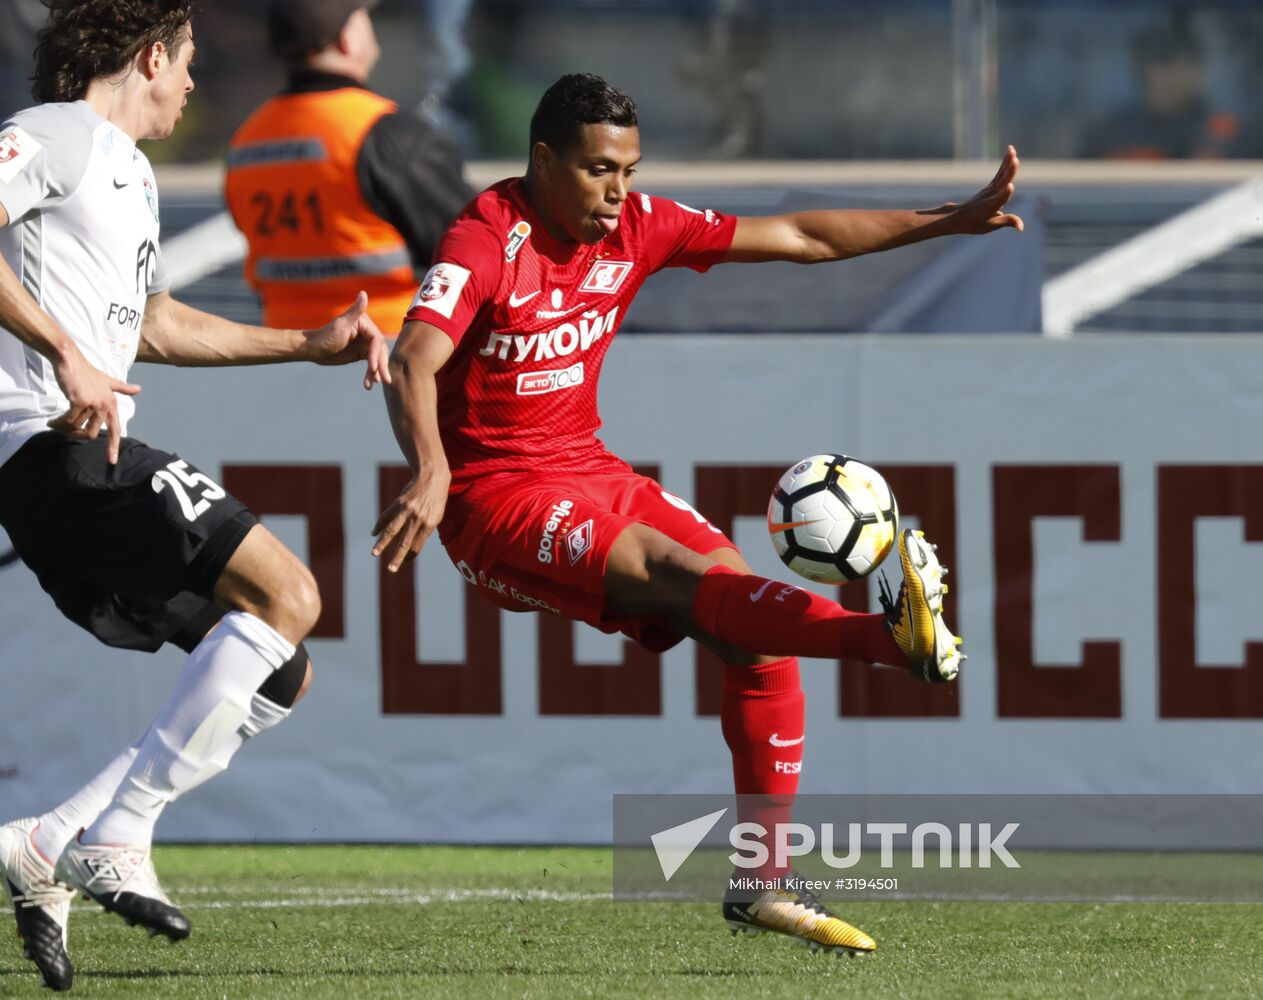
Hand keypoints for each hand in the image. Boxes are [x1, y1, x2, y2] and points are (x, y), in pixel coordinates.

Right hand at [48, 346, 140, 463]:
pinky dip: (59, 423)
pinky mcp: (79, 401)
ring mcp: (93, 403)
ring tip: (55, 423)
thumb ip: (121, 388)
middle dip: (77, 435)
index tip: (112, 461)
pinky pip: (68, 421)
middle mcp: (105, 404)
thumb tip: (139, 390)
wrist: (70, 359)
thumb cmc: (86, 371)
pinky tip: (52, 422)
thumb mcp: (107, 380)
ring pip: (78, 427)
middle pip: (92, 433)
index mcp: (111, 403)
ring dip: (65, 428)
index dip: (113, 446)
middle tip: (64, 432)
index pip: (115, 429)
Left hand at [304, 291, 392, 389]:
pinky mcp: (362, 353)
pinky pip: (371, 365)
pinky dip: (371, 375)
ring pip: (377, 359)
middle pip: (380, 351)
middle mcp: (367, 332)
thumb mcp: (341, 324)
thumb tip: (363, 293)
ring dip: (377, 373)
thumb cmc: (325, 335)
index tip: (372, 367)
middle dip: (381, 366)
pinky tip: (368, 384)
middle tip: (384, 380)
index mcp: (364, 323)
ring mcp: (365, 343)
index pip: (376, 340)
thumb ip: (355, 310)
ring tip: (373, 384)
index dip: (376, 354)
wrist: (313, 349)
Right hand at [371, 469, 450, 572]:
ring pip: (393, 530)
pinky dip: (379, 525)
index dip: (410, 556)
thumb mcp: (436, 516)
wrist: (433, 477)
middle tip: (391, 569)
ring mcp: (407, 511)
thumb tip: (412, 545)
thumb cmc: (436, 500)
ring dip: (383, 543)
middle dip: (397, 557)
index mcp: (429, 524)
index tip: (404, 563)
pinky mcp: (399, 503)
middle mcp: (418, 519)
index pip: (417, 545)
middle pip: (405, 542)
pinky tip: (374, 533)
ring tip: (374, 553)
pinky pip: (387, 516)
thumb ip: (425, 530)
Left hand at [933, 145, 1023, 234]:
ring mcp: (990, 189)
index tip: (1010, 186)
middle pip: (1001, 182)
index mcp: (990, 207)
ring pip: (1000, 174)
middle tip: (1015, 160)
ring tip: (1012, 150)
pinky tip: (1010, 153)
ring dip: (1007, 162)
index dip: (1005, 194)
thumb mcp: (989, 225)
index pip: (999, 200)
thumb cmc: (973, 223)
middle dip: (1009, 172)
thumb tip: (1022, 227)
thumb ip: (1007, 222)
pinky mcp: (990, 185)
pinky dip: (1005, 162)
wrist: (957, 217)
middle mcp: (990, 196)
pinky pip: (1000, 172)